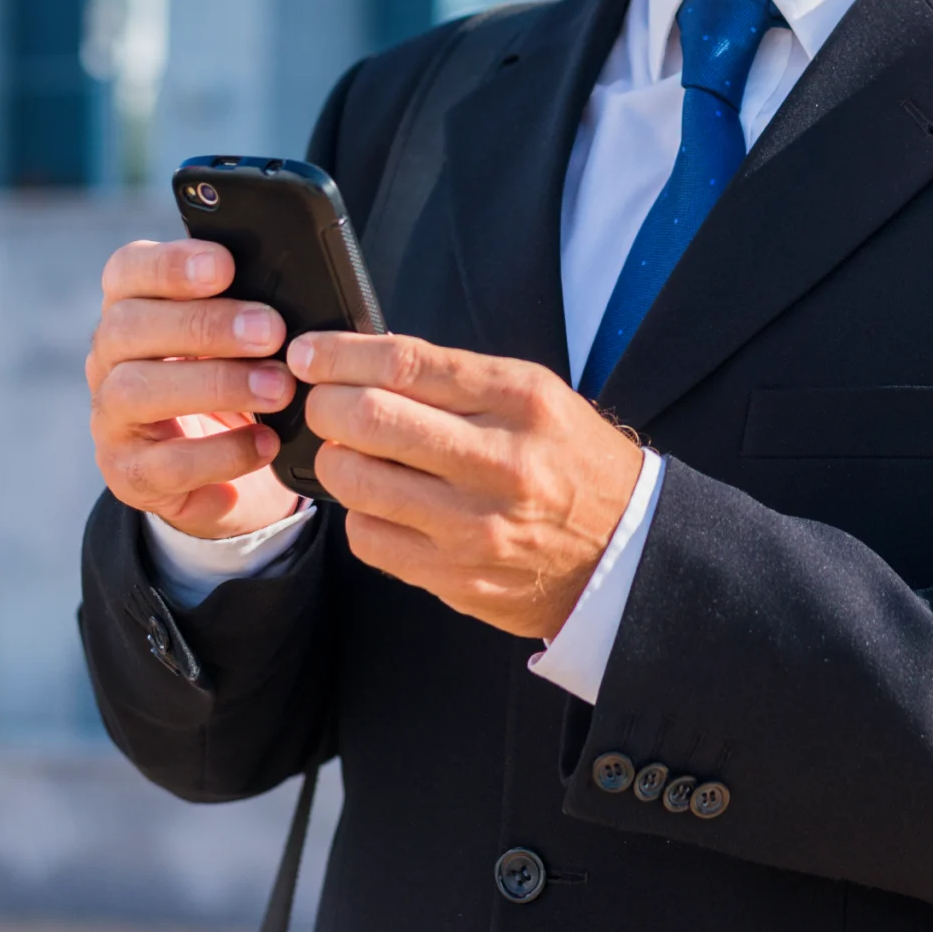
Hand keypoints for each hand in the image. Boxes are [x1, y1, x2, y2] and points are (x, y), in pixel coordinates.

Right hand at [86, 240, 305, 539]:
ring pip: (135, 391)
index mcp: (134, 308)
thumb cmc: (240, 377)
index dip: (170, 264)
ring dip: (215, 385)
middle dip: (205, 325)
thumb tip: (301, 293)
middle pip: (129, 326)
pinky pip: (162, 464)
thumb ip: (255, 309)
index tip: (225, 266)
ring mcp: (110, 418)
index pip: (127, 270)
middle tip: (272, 333)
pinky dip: (221, 453)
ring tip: (280, 388)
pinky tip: (266, 443)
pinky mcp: (128, 473)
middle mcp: (109, 358)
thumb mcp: (245, 338)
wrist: (232, 467)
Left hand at [289, 332, 645, 639]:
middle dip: (325, 405)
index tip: (309, 354)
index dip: (339, 355)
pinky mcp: (455, 577)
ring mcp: (473, 526)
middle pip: (367, 419)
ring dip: (336, 461)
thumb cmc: (570, 462)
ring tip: (354, 454)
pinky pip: (368, 539)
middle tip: (324, 404)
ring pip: (355, 481)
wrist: (623, 550)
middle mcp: (497, 462)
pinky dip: (361, 514)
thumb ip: (454, 379)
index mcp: (518, 401)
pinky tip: (384, 503)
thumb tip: (362, 364)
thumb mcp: (533, 396)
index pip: (405, 364)